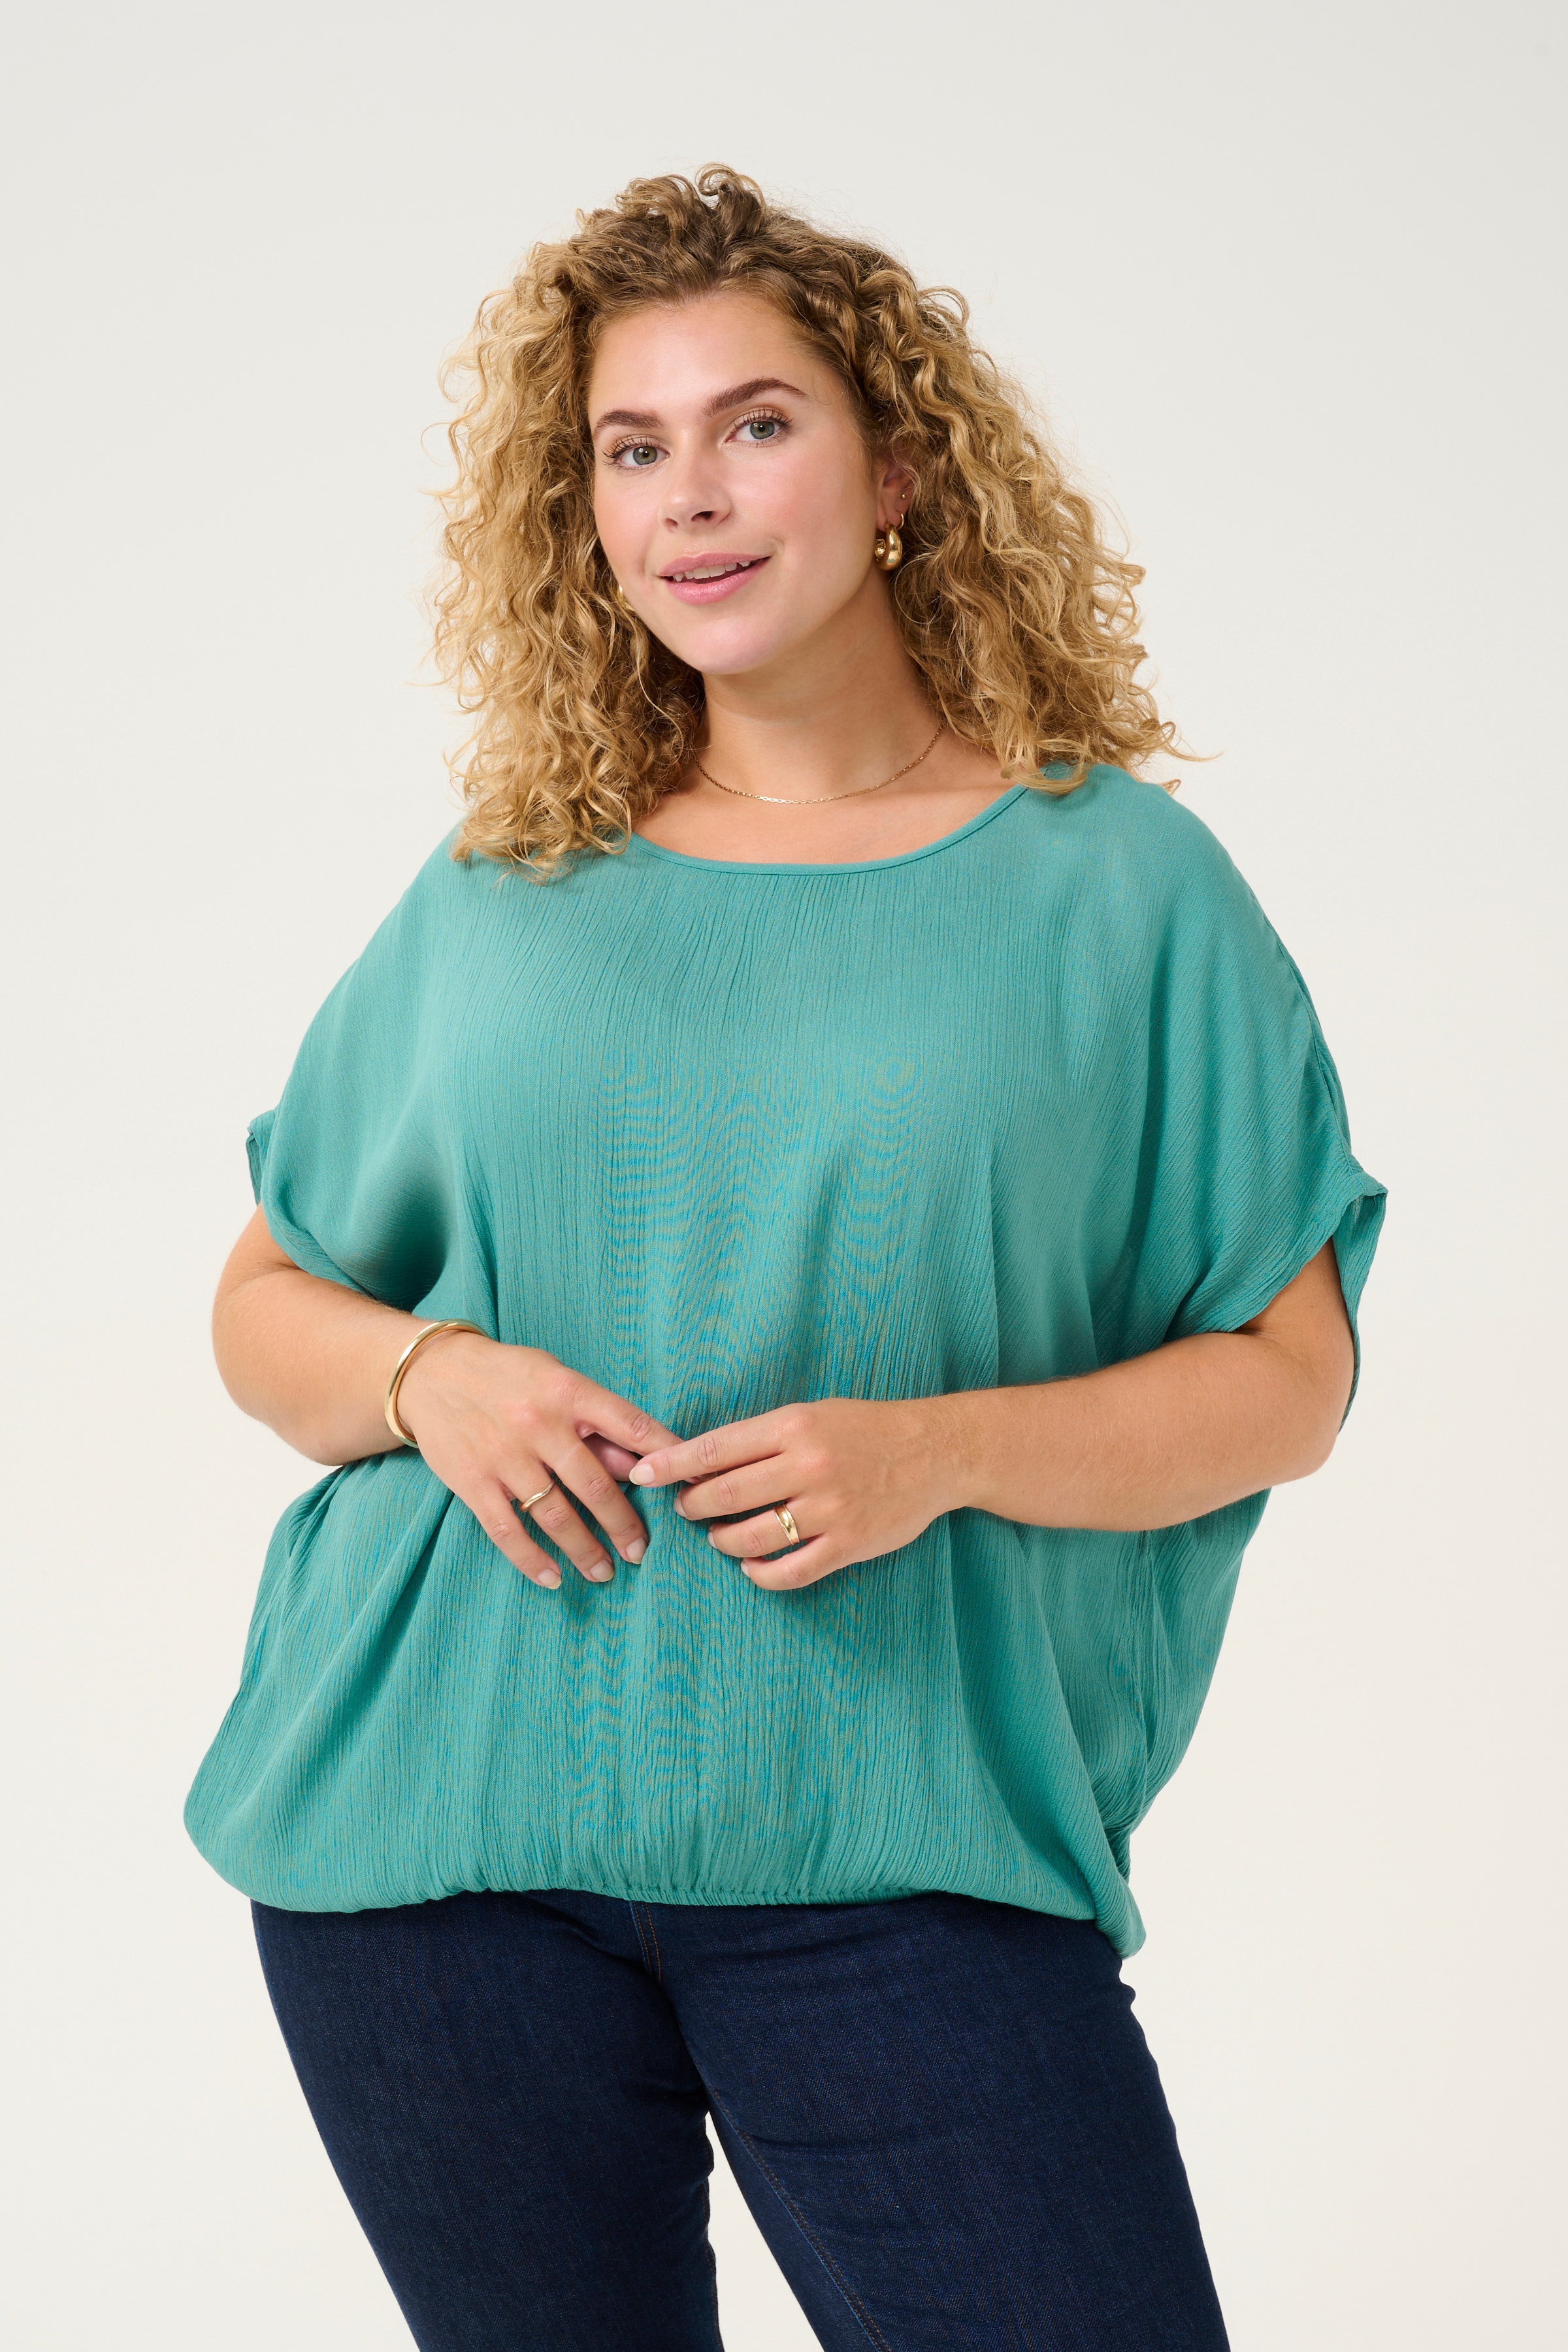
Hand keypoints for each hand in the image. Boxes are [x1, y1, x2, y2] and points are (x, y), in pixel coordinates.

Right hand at [398, 1334, 677, 1588]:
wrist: (431, 1373)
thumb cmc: (509, 1377)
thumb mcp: (556, 1381)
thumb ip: (597, 1423)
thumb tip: (643, 1468)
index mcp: (568, 1391)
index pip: (630, 1425)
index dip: (665, 1457)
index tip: (690, 1486)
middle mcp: (539, 1424)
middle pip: (595, 1485)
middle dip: (624, 1525)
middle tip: (640, 1553)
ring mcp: (504, 1455)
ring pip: (556, 1515)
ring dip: (585, 1550)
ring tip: (604, 1572)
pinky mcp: (472, 1482)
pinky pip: (508, 1531)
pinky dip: (532, 1560)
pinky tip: (553, 1578)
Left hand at [629, 1397, 957, 1589]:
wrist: (935, 1451)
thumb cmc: (866, 1429)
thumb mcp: (813, 1415)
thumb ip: (763, 1438)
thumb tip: (702, 1462)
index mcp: (794, 1426)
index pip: (716, 1447)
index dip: (672, 1464)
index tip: (642, 1475)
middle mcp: (808, 1465)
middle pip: (725, 1494)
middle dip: (693, 1506)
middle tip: (686, 1510)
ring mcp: (829, 1508)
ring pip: (750, 1536)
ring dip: (722, 1541)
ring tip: (718, 1536)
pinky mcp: (849, 1544)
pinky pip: (790, 1571)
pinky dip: (761, 1574)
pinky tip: (751, 1566)